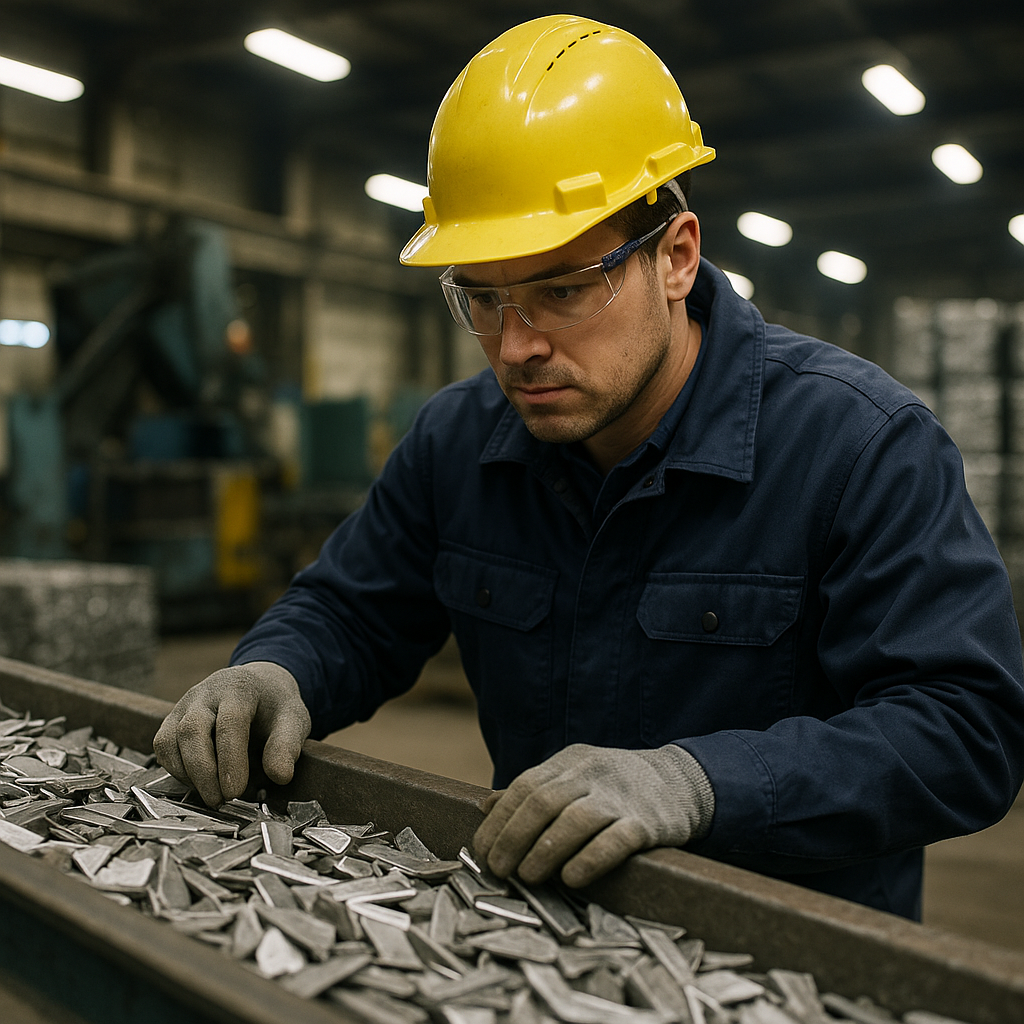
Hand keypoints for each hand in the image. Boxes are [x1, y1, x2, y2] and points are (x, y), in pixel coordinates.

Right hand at [153, 662, 310, 807]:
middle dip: (204, 772)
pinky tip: (199, 783)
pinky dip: (176, 770)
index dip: (231, 759)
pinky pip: (163, 747)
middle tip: (221, 800)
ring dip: (188, 774)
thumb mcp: (293, 720)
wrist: (257, 685)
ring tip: (213, 795)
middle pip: (192, 730)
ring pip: (170, 740)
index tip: (235, 791)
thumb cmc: (273, 706)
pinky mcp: (172, 721)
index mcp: (239, 688)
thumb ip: (287, 746)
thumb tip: (281, 775)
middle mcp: (205, 694)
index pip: (230, 722)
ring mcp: (184, 706)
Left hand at [473, 743, 713, 887]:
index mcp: (571, 762)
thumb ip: (533, 791)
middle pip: (544, 802)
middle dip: (514, 837)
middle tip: (500, 869)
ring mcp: (621, 796)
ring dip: (545, 851)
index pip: (525, 786)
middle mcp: (593, 773)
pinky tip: (572, 878)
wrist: (682, 782)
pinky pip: (616, 839)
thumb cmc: (616, 786)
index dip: (500, 819)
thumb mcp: (575, 777)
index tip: (482, 851)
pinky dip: (590, 859)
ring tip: (528, 877)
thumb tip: (485, 806)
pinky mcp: (647, 822)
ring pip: (575, 819)